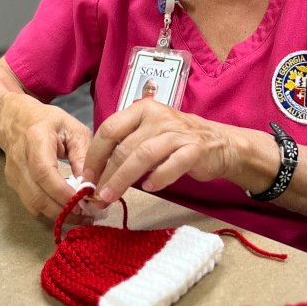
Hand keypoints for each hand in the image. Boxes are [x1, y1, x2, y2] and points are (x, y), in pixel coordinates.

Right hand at [0, 94, 92, 220]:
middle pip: (37, 195)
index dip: (62, 192)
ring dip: (58, 215)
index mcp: (36, 139)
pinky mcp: (13, 185)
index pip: (44, 172)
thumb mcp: (73, 129)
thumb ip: (83, 154)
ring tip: (81, 217)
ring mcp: (14, 174)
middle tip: (87, 216)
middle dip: (64, 210)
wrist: (15, 121)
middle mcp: (20, 159)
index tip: (84, 202)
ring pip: (33, 205)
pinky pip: (32, 205)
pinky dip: (50, 212)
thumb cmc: (49, 122)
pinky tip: (67, 211)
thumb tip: (90, 185)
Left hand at [82, 100, 235, 205]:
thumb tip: (97, 172)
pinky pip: (171, 165)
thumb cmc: (177, 140)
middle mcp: (158, 117)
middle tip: (96, 193)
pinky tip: (148, 188)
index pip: (110, 129)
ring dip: (123, 179)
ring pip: (143, 156)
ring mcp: (177, 133)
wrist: (219, 143)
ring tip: (110, 196)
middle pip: (124, 146)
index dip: (95, 154)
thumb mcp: (149, 133)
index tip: (87, 176)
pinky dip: (158, 178)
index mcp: (142, 109)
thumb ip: (126, 145)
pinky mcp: (194, 150)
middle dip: (106, 173)